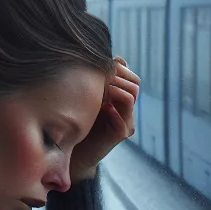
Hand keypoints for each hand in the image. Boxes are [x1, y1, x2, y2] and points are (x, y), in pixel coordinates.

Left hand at [69, 57, 139, 181]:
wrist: (76, 150)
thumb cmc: (79, 121)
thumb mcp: (89, 95)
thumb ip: (99, 80)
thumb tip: (112, 59)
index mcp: (121, 99)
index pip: (131, 78)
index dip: (119, 70)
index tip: (103, 68)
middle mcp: (127, 109)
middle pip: (134, 84)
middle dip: (117, 77)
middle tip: (101, 77)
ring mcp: (126, 122)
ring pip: (130, 96)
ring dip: (114, 89)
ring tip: (100, 89)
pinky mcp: (121, 134)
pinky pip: (122, 118)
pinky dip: (112, 110)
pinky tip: (101, 107)